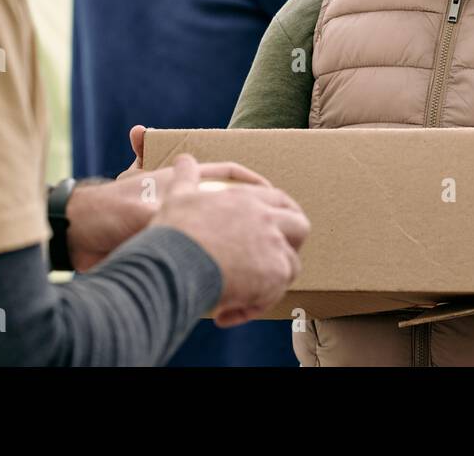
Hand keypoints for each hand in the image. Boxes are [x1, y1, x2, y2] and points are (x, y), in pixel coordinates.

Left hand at [66, 125, 272, 271]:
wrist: (76, 237)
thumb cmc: (111, 212)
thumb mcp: (150, 207)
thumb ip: (178, 208)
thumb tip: (205, 214)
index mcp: (184, 179)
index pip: (229, 173)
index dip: (254, 183)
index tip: (274, 195)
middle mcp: (183, 197)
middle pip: (226, 200)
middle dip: (249, 212)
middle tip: (274, 229)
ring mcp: (175, 219)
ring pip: (214, 227)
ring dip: (232, 239)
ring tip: (256, 254)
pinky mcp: (165, 241)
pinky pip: (197, 250)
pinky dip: (210, 260)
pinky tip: (223, 274)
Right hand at [152, 154, 309, 326]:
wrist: (173, 262)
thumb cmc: (173, 231)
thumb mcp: (178, 197)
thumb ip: (186, 178)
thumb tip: (184, 159)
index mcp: (247, 199)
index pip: (279, 199)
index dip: (281, 213)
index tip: (276, 227)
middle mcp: (267, 219)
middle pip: (300, 226)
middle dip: (292, 244)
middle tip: (273, 262)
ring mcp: (274, 246)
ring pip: (290, 265)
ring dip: (272, 281)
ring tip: (247, 294)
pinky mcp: (275, 274)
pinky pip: (273, 295)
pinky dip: (253, 307)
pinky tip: (227, 313)